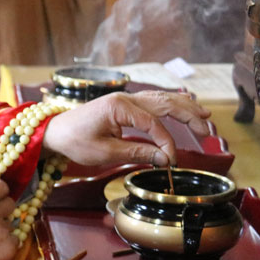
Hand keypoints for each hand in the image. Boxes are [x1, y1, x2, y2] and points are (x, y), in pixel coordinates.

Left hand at [42, 91, 210, 165]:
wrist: (54, 131)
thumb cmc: (75, 141)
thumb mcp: (105, 152)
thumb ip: (137, 152)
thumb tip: (164, 158)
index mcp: (118, 107)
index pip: (153, 124)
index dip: (166, 143)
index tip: (171, 161)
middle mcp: (124, 98)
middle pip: (164, 104)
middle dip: (187, 116)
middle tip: (205, 129)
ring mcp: (123, 99)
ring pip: (160, 99)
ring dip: (182, 107)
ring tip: (204, 114)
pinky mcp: (122, 105)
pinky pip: (151, 101)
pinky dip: (169, 104)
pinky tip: (183, 104)